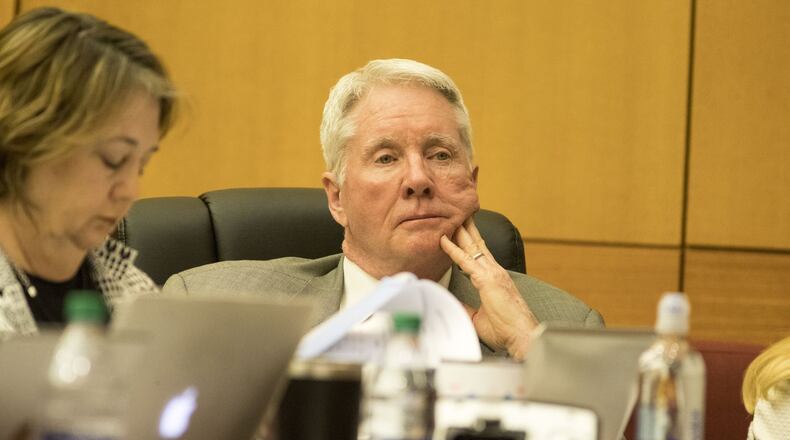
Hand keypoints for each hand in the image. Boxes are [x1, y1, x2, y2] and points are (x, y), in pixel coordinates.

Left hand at [440, 217, 537, 359]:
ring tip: (450, 216)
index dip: (470, 242)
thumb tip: (453, 303)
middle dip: (467, 229)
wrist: (522, 336)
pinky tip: (443, 240)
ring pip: (471, 247)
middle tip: (457, 213)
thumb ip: (467, 307)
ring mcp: (492, 273)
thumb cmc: (506, 330)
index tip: (462, 231)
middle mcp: (495, 271)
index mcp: (496, 279)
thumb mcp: (479, 317)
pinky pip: (465, 260)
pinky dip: (453, 249)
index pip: (480, 255)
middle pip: (477, 245)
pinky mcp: (487, 280)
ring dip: (460, 231)